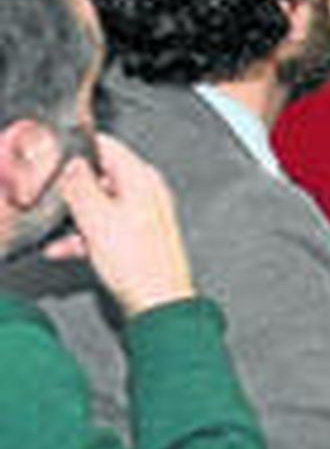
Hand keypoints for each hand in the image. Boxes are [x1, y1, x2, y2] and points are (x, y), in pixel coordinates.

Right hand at [53, 134, 194, 317]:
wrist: (157, 302)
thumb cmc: (140, 263)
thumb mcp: (97, 218)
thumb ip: (80, 186)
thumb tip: (71, 163)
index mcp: (142, 178)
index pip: (108, 146)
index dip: (79, 150)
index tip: (56, 159)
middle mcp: (146, 191)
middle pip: (100, 176)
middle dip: (72, 189)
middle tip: (52, 199)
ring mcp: (142, 214)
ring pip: (99, 205)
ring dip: (74, 217)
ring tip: (55, 231)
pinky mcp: (136, 237)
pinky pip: (103, 227)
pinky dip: (83, 236)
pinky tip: (62, 249)